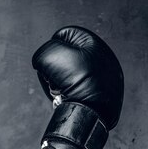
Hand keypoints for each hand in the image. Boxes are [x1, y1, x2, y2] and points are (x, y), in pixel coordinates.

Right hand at [32, 26, 123, 148]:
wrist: (91, 113)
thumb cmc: (73, 81)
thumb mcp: (49, 55)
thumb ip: (42, 52)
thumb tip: (43, 62)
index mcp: (94, 43)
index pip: (64, 35)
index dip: (51, 47)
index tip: (50, 61)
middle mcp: (104, 59)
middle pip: (66, 57)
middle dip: (56, 66)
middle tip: (56, 77)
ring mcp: (105, 79)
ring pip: (71, 75)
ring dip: (61, 81)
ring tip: (63, 90)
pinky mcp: (103, 97)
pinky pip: (80, 91)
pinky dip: (72, 94)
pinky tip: (71, 99)